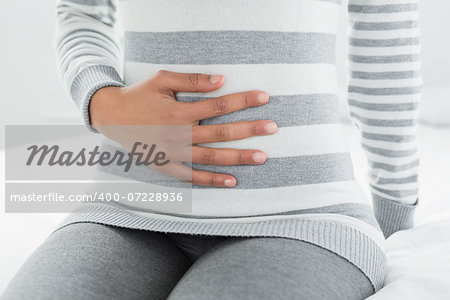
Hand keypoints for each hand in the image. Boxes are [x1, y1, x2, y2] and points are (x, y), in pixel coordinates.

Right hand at [90, 70, 276, 186]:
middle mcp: (178, 134)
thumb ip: (191, 80)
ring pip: (211, 157)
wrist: (111, 117)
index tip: (264, 97)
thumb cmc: (139, 95)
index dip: (242, 100)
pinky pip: (192, 176)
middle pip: (220, 133)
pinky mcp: (166, 166)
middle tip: (272, 128)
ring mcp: (173, 154)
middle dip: (249, 130)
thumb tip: (222, 79)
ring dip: (237, 158)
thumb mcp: (161, 79)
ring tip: (262, 157)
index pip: (218, 105)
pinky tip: (232, 181)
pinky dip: (212, 180)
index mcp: (178, 111)